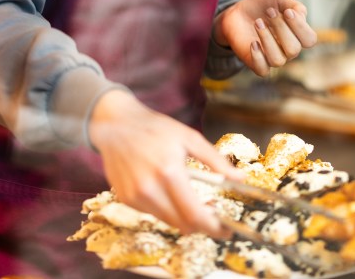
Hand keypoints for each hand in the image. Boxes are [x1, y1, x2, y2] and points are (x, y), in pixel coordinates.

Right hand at [88, 90, 241, 236]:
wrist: (115, 124)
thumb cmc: (154, 128)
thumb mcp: (188, 137)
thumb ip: (215, 160)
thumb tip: (240, 178)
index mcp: (169, 171)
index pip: (195, 215)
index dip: (214, 227)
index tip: (226, 229)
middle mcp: (149, 188)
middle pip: (183, 224)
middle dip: (201, 224)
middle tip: (211, 213)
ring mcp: (135, 196)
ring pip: (168, 221)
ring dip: (182, 216)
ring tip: (188, 198)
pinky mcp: (125, 199)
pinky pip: (152, 213)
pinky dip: (164, 208)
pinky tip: (164, 189)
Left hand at [215, 0, 316, 76]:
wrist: (238, 12)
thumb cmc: (262, 8)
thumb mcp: (279, 0)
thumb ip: (294, 5)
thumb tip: (302, 15)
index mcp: (297, 36)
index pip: (309, 40)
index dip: (300, 27)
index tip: (287, 12)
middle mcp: (287, 50)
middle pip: (293, 49)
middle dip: (281, 28)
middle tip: (269, 12)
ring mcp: (272, 58)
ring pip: (278, 60)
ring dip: (267, 39)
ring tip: (258, 23)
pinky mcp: (256, 63)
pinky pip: (262, 70)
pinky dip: (258, 57)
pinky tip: (253, 42)